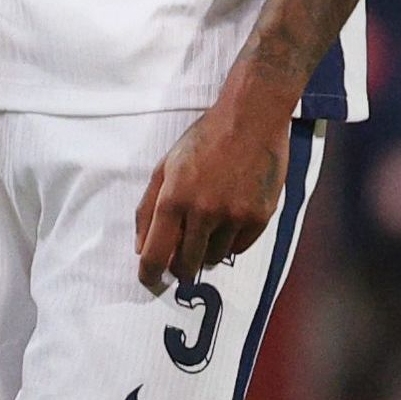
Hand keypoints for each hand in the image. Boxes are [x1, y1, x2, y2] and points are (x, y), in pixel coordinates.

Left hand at [134, 78, 295, 286]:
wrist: (251, 119)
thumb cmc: (204, 140)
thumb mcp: (165, 167)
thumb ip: (148, 208)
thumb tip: (140, 247)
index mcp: (173, 199)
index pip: (155, 253)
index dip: (149, 273)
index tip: (149, 280)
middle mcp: (203, 212)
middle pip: (186, 264)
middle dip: (179, 267)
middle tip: (179, 260)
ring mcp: (234, 216)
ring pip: (213, 258)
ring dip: (205, 252)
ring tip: (207, 227)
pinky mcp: (259, 217)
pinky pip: (239, 248)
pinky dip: (230, 242)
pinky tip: (228, 221)